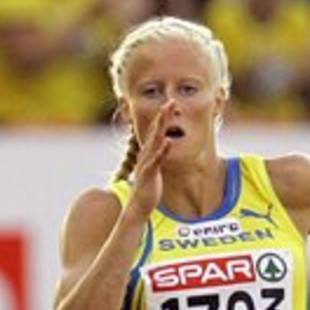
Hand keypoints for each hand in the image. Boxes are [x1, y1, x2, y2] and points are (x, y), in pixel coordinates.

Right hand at [128, 103, 172, 217]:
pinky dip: (162, 150)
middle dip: (162, 116)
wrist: (137, 208)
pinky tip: (168, 140)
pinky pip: (156, 160)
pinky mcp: (148, 174)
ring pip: (154, 141)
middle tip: (171, 101)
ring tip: (168, 113)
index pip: (155, 133)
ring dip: (161, 126)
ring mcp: (146, 164)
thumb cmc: (147, 190)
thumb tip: (163, 153)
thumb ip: (157, 159)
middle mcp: (145, 156)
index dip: (162, 118)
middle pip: (154, 132)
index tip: (171, 105)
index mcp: (147, 154)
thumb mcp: (154, 171)